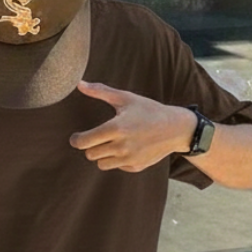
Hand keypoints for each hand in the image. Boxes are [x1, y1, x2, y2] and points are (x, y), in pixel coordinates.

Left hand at [70, 81, 194, 172]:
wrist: (175, 128)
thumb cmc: (149, 110)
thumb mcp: (125, 98)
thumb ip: (100, 91)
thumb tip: (79, 84)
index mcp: (115, 128)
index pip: (83, 142)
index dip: (76, 140)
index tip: (76, 137)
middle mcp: (121, 146)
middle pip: (90, 154)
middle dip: (91, 146)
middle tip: (98, 137)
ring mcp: (129, 159)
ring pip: (101, 163)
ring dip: (102, 154)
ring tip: (111, 143)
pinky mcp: (136, 167)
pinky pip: (117, 167)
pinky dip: (117, 160)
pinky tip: (127, 148)